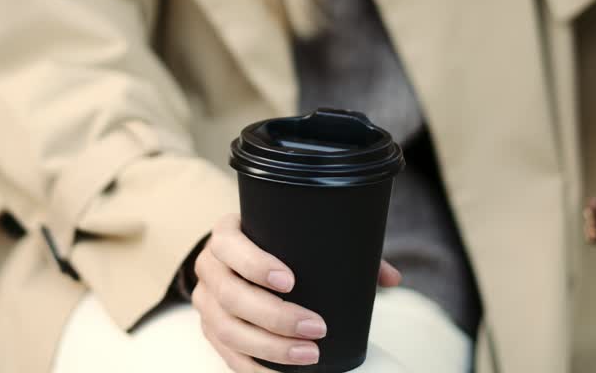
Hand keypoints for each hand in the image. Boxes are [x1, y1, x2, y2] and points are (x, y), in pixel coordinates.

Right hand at [192, 214, 400, 371]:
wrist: (235, 259)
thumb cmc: (275, 246)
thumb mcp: (298, 237)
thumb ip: (342, 250)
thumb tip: (390, 278)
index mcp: (226, 235)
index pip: (231, 247)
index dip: (256, 265)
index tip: (291, 281)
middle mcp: (209, 267)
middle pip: (231, 295)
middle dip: (275, 316)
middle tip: (316, 328)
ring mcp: (206, 301)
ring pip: (227, 329)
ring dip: (269, 347)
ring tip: (308, 355)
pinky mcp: (210, 330)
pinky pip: (227, 354)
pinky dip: (255, 368)